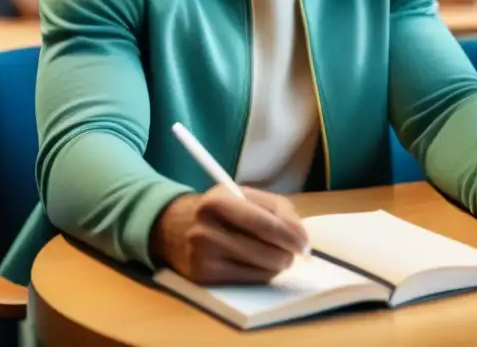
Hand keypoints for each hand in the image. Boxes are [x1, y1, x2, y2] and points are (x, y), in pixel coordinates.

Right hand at [150, 186, 309, 284]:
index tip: (305, 243)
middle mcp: (207, 230)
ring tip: (275, 255)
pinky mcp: (203, 278)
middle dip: (287, 253)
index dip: (290, 235)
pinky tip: (256, 264)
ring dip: (276, 265)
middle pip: (264, 251)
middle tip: (294, 251)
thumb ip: (276, 208)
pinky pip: (247, 281)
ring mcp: (203, 257)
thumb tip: (301, 237)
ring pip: (259, 270)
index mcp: (218, 202)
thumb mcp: (242, 194)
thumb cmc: (218, 209)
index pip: (264, 223)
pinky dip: (260, 274)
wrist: (172, 226)